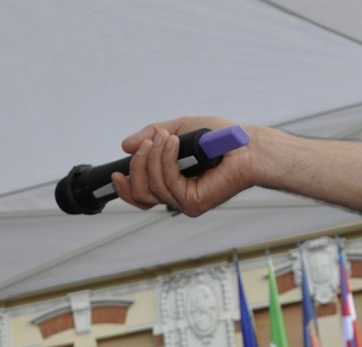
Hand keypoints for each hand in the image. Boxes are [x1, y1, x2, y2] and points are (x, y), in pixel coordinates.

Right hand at [110, 115, 261, 216]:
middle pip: (140, 194)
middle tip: (149, 142)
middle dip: (138, 166)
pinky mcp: (194, 202)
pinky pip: (168, 183)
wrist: (246, 144)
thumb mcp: (178, 129)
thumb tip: (126, 145)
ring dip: (155, 157)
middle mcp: (177, 196)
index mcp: (172, 183)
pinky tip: (176, 144)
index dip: (125, 187)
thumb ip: (151, 136)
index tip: (115, 173)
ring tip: (168, 138)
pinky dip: (167, 160)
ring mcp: (185, 202)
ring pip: (151, 187)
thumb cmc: (220, 138)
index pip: (141, 195)